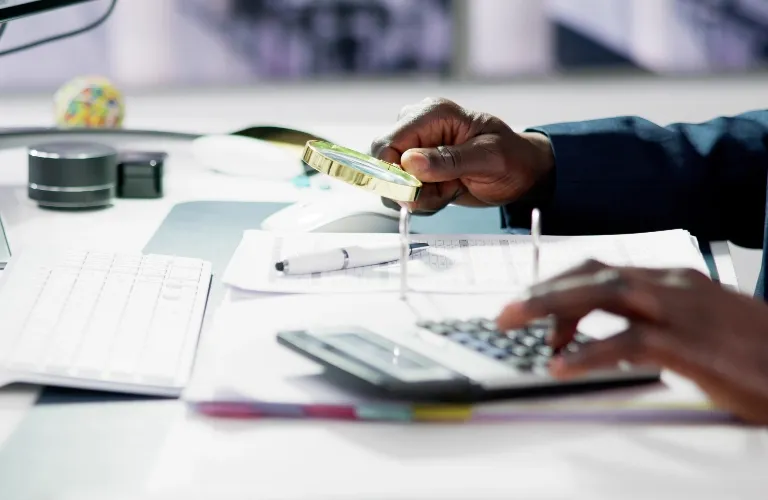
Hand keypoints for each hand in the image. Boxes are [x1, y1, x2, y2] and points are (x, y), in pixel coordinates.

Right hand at [370, 97, 553, 212]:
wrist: (522, 173)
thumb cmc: (512, 158)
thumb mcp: (488, 158)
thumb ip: (448, 160)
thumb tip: (409, 162)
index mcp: (432, 114)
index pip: (387, 144)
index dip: (392, 173)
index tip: (414, 192)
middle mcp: (417, 128)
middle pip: (383, 165)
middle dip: (410, 188)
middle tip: (444, 191)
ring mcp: (415, 149)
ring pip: (392, 184)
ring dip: (420, 197)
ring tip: (451, 189)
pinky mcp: (417, 169)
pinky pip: (404, 192)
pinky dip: (424, 201)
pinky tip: (447, 192)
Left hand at [496, 260, 767, 424]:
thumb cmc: (752, 348)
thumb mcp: (696, 323)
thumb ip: (652, 321)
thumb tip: (609, 335)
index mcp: (669, 279)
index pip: (599, 268)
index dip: (558, 285)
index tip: (531, 308)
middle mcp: (671, 285)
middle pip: (592, 273)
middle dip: (542, 290)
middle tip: (505, 312)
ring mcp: (680, 311)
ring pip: (603, 293)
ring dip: (551, 307)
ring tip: (514, 323)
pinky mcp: (690, 345)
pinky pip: (628, 342)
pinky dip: (589, 351)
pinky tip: (562, 364)